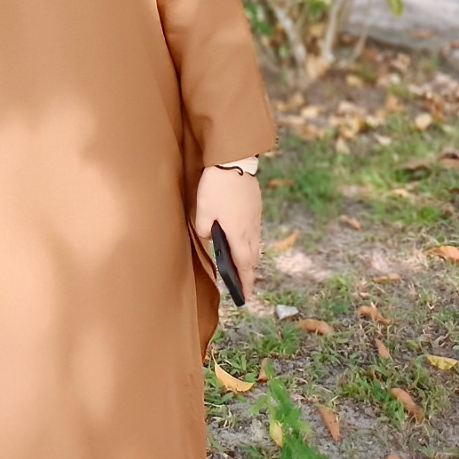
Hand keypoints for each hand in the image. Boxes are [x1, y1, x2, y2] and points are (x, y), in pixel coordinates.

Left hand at [193, 167, 261, 304]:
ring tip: (242, 264)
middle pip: (252, 257)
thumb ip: (204, 230)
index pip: (244, 266)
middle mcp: (251, 229)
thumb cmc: (216, 188)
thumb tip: (209, 236)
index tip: (245, 297)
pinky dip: (250, 240)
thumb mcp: (202, 211)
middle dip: (248, 272)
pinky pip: (255, 230)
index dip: (244, 283)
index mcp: (238, 234)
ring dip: (249, 256)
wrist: (234, 160)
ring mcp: (255, 217)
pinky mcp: (255, 206)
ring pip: (255, 243)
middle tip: (243, 284)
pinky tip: (242, 237)